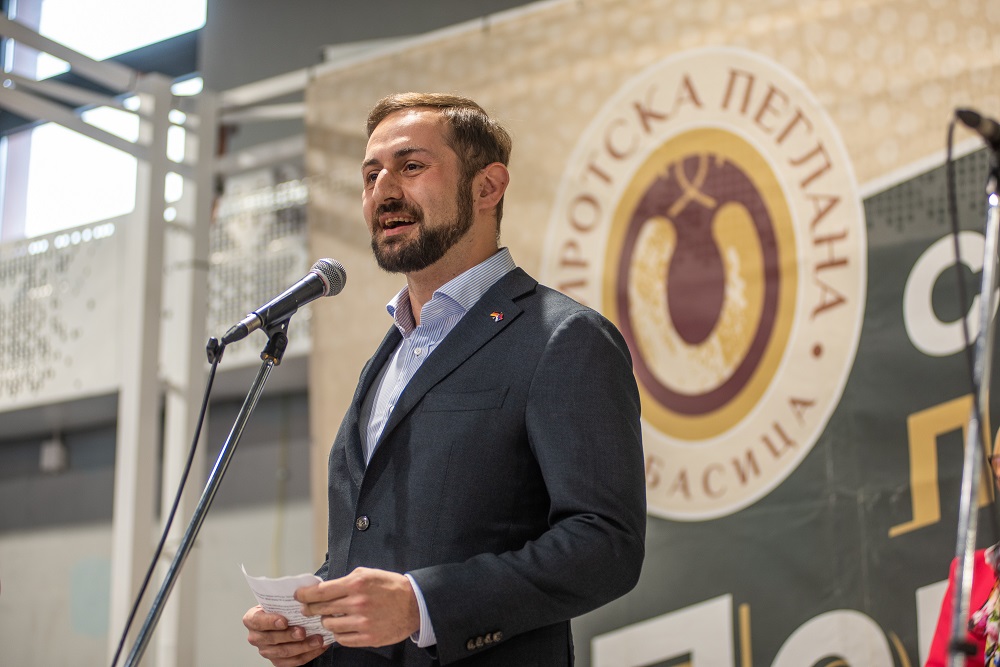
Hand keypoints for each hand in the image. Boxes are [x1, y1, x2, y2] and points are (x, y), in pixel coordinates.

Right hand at [243, 605, 328, 666]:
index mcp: (252, 619)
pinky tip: (320, 647)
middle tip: (303, 631)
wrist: (283, 618)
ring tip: (317, 640)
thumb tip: (303, 595)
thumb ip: (285, 600)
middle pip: (271, 639)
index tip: (284, 621)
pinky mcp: (277, 661)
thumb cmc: (280, 608)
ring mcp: (266, 651)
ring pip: (284, 652)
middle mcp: (256, 637)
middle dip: (289, 636)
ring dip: (303, 647)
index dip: (270, 622)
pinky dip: (308, 654)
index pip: (257, 621)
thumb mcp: (278, 600)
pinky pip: (293, 661)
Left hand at [296, 567, 419, 647]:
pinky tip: (343, 627)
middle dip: (311, 608)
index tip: (299, 596)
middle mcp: (358, 603)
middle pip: (321, 609)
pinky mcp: (368, 638)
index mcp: (357, 584)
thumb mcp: (368, 574)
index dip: (305, 595)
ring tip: (331, 617)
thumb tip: (323, 589)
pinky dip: (339, 633)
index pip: (320, 592)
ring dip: (327, 621)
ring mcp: (363, 623)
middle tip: (308, 608)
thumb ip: (345, 581)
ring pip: (329, 625)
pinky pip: (342, 639)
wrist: (415, 605)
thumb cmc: (390, 587)